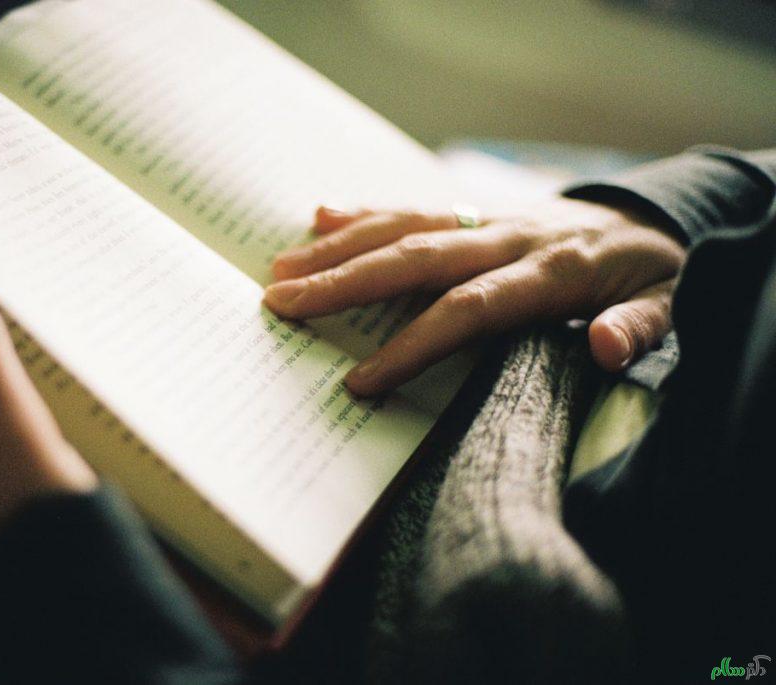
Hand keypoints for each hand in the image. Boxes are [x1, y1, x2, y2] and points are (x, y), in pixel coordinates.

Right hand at [264, 199, 685, 394]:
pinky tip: (322, 217)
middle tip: (282, 303)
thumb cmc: (655, 276)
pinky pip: (415, 204)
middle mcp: (510, 237)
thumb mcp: (672, 304)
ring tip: (282, 269)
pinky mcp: (478, 208)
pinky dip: (368, 209)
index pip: (469, 310)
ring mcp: (489, 217)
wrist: (654, 218)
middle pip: (417, 257)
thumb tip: (602, 346)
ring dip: (340, 246)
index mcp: (552, 273)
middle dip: (346, 282)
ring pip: (405, 225)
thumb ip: (640, 326)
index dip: (413, 345)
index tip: (359, 381)